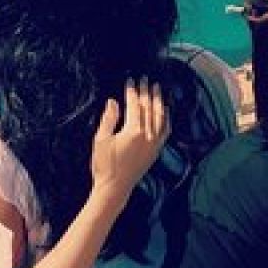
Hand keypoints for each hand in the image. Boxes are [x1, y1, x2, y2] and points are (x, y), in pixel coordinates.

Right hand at [87, 79, 170, 203]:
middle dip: (147, 92)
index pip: (134, 105)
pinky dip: (167, 119)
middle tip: (146, 79)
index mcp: (133, 131)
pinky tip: (166, 111)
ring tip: (158, 89)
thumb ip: (109, 119)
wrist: (115, 188)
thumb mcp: (100, 140)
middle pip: (149, 108)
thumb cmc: (104, 165)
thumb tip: (113, 101)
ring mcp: (154, 144)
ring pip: (160, 117)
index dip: (132, 91)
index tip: (131, 79)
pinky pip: (166, 131)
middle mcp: (147, 136)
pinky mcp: (157, 151)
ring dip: (159, 101)